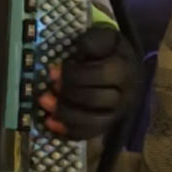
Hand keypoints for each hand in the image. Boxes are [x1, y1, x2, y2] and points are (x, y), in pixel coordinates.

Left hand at [36, 25, 135, 140]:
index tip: (53, 70)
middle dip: (67, 93)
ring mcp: (117, 113)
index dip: (73, 74)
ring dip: (65, 114)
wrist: (126, 67)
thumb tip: (81, 48)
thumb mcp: (106, 37)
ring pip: (93, 122)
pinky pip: (89, 134)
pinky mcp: (108, 125)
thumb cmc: (110, 51)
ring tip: (45, 103)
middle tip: (48, 86)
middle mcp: (125, 95)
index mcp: (124, 70)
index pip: (99, 75)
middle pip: (95, 100)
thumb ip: (95, 40)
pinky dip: (68, 130)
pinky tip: (50, 122)